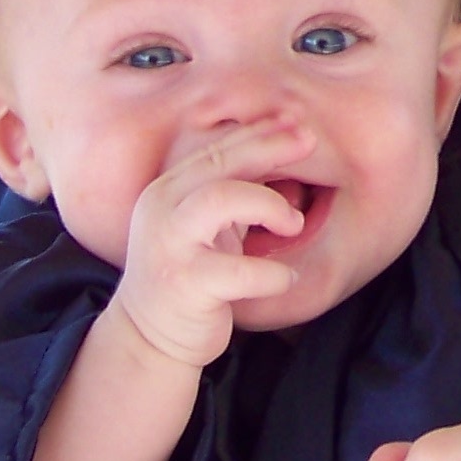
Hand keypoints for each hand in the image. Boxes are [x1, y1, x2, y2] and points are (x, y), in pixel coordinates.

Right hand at [107, 131, 309, 367]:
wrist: (150, 336)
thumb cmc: (190, 273)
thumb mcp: (207, 224)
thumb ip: (232, 189)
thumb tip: (283, 149)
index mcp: (167, 190)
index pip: (216, 149)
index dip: (259, 132)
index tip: (297, 123)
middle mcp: (161, 209)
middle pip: (219, 163)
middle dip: (270, 148)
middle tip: (310, 143)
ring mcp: (169, 245)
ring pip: (220, 199)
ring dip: (270, 205)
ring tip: (294, 224)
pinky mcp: (184, 285)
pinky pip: (239, 271)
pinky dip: (272, 274)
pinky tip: (286, 278)